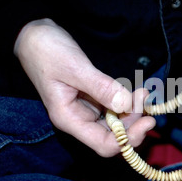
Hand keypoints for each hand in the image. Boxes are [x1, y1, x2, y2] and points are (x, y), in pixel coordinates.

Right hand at [14, 18, 154, 156]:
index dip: (128, 139)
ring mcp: (86, 111)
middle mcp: (79, 120)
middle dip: (134, 123)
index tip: (147, 120)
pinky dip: (127, 104)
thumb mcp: (74, 67)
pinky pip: (114, 109)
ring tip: (142, 94)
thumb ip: (101, 87)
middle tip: (145, 100)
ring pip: (116, 124)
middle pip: (113, 137)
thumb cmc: (47, 51)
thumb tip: (126, 104)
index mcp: (69, 119)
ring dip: (133, 113)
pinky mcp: (92, 100)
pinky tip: (135, 93)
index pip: (103, 144)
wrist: (34, 36)